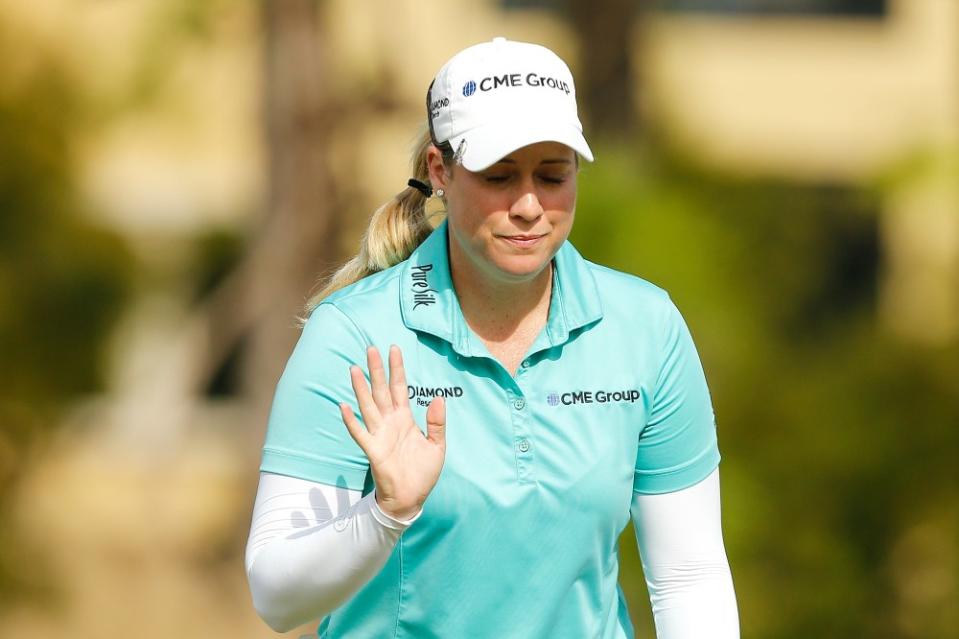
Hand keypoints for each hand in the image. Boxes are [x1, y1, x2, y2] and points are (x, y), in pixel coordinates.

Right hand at [339, 344, 446, 520]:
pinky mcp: (374, 450)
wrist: (412, 498)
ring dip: (361, 388)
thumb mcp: (437, 445)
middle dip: (377, 370)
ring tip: (354, 369)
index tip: (394, 349)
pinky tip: (344, 406)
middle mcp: (390, 422)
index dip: (397, 369)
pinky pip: (360, 433)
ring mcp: (380, 435)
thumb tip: (440, 397)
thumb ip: (437, 422)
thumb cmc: (423, 472)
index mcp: (405, 419)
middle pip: (381, 391)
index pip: (400, 388)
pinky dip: (351, 421)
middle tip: (371, 348)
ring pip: (368, 406)